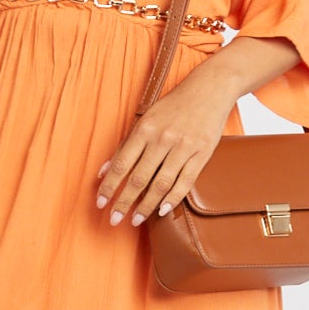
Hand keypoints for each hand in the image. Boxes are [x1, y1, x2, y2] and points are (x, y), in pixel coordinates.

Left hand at [94, 61, 234, 227]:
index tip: (99, 203)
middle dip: (124, 202)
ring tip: (135, 220)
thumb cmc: (173, 106)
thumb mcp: (145, 118)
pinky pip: (185, 182)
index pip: (122, 163)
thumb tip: (103, 171)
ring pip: (161, 184)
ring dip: (146, 206)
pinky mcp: (202, 153)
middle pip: (139, 178)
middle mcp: (163, 138)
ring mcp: (184, 147)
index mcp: (145, 128)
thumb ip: (125, 145)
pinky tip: (161, 210)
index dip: (109, 186)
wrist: (209, 89)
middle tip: (113, 220)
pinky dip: (172, 198)